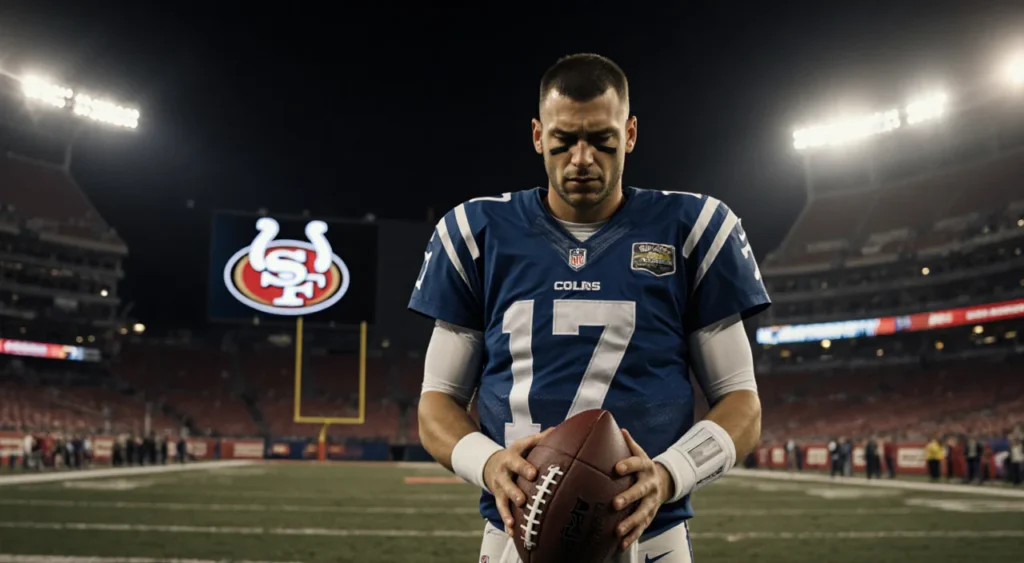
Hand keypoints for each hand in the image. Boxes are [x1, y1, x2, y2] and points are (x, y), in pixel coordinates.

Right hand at [483, 428, 553, 534]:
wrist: (490, 464)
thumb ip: (539, 439)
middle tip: (522, 499)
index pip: (517, 460)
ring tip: (514, 521)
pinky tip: (512, 532)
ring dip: (508, 510)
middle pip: (508, 481)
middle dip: (514, 490)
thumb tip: (558, 429)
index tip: (533, 474)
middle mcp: (504, 472)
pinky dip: (506, 521)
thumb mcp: (524, 444)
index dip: (524, 467)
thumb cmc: (516, 454)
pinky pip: (502, 510)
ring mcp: (499, 486)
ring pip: (503, 498)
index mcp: (512, 457)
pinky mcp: (498, 497)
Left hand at [612, 429, 672, 550]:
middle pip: (640, 491)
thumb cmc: (643, 467)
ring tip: (617, 530)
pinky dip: (632, 536)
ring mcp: (652, 501)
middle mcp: (650, 484)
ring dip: (630, 522)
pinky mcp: (650, 515)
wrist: (664, 482)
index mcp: (646, 467)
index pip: (637, 463)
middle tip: (615, 503)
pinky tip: (621, 544)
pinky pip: (642, 527)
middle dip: (629, 497)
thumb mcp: (639, 453)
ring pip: (642, 513)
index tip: (616, 468)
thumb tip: (618, 428)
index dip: (628, 465)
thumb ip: (628, 443)